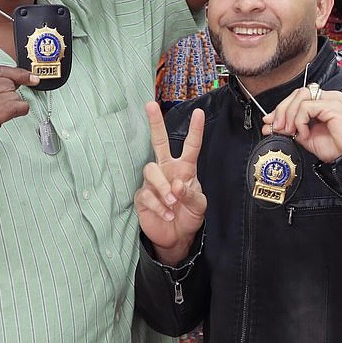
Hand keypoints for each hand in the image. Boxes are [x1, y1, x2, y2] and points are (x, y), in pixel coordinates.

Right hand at [135, 101, 205, 264]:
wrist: (176, 238)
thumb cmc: (189, 215)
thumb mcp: (199, 205)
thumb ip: (191, 193)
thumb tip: (177, 184)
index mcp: (184, 168)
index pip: (190, 146)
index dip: (195, 130)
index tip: (198, 113)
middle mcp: (167, 169)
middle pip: (158, 141)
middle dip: (155, 123)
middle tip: (150, 105)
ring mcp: (153, 182)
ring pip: (150, 169)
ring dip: (162, 186)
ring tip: (172, 201)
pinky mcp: (142, 197)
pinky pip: (146, 194)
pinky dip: (158, 205)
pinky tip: (167, 214)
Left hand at [261, 87, 341, 163]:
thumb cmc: (340, 149)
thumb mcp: (309, 138)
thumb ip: (293, 129)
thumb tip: (273, 126)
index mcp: (324, 103)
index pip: (298, 97)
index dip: (281, 108)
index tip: (269, 121)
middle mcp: (328, 98)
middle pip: (297, 93)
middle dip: (281, 110)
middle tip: (274, 127)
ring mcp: (332, 100)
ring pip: (300, 96)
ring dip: (288, 114)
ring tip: (288, 131)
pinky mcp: (333, 105)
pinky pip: (307, 107)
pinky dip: (300, 120)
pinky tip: (303, 133)